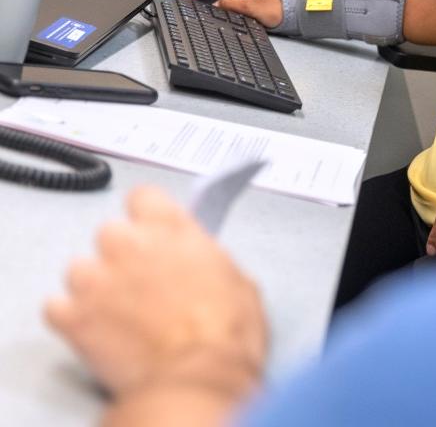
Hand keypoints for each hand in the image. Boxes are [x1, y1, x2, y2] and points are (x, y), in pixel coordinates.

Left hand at [45, 186, 268, 398]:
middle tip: (140, 282)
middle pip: (109, 233)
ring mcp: (96, 280)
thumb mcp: (238, 282)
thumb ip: (207, 259)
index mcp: (173, 230)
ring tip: (116, 313)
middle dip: (121, 254)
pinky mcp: (73, 318)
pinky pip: (56, 307)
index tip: (152, 231)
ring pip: (78, 269)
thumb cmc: (226, 334)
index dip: (148, 216)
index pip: (144, 197)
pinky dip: (71, 318)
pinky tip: (95, 331)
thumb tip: (201, 264)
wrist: (196, 379)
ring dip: (94, 286)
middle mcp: (130, 245)